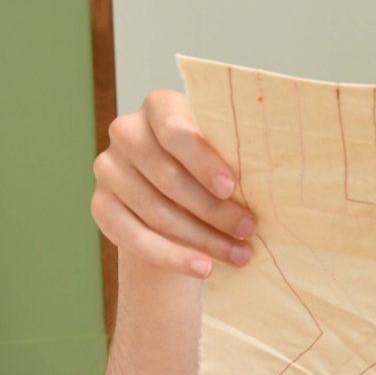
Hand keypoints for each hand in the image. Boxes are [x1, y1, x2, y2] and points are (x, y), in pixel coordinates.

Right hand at [91, 90, 256, 278]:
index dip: (202, 160)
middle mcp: (126, 131)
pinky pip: (133, 237)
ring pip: (156, 211)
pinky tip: (202, 268)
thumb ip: (235, 154)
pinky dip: (171, 257)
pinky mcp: (101, 205)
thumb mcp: (223, 151)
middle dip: (213, 209)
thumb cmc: (212, 166)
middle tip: (248, 229)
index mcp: (159, 106)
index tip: (231, 188)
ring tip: (238, 254)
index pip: (174, 128)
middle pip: (168, 177)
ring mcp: (108, 168)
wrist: (176, 196)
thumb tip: (274, 175)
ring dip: (201, 239)